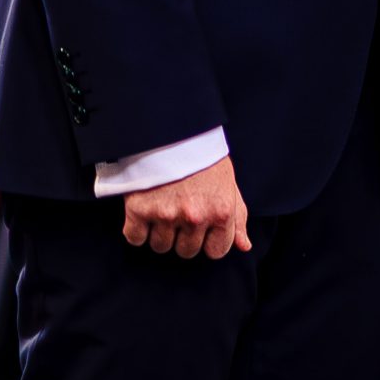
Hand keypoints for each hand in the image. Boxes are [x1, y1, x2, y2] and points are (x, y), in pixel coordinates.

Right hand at [120, 154, 251, 258]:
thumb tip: (244, 247)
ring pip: (161, 246)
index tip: (202, 227)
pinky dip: (137, 229)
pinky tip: (144, 212)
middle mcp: (195, 217)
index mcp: (221, 211)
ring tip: (162, 208)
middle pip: (187, 252)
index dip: (208, 241)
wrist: (172, 128)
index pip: (216, 252)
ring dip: (160, 233)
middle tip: (180, 212)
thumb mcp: (228, 183)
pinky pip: (135, 238)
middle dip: (183, 236)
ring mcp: (166, 214)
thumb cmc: (203, 156)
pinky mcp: (138, 209)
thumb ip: (237, 218)